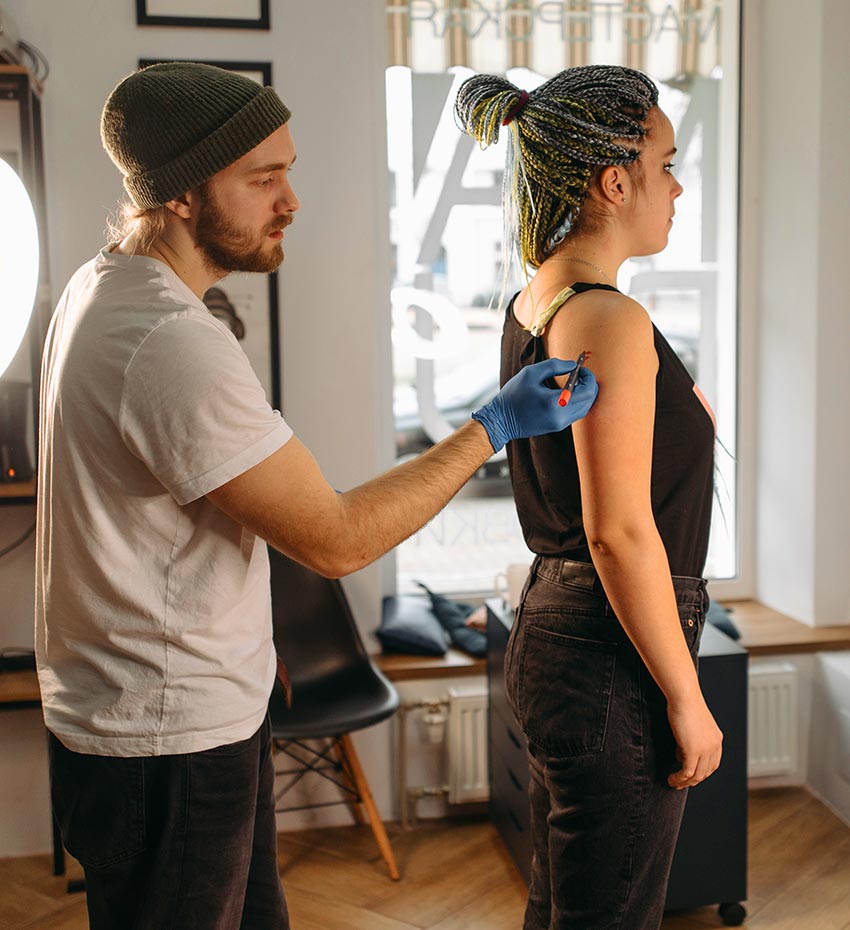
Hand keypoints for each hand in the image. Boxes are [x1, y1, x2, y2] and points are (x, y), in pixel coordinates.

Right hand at [472, 358, 597, 452]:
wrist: (501, 421)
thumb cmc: (513, 396)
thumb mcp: (530, 373)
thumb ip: (554, 366)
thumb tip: (573, 365)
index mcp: (554, 402)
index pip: (587, 391)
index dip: (588, 377)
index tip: (581, 368)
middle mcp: (561, 416)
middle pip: (589, 400)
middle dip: (589, 384)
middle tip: (580, 374)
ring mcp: (560, 424)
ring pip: (585, 408)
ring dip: (585, 394)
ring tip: (574, 382)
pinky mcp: (557, 427)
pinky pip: (576, 413)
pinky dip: (578, 402)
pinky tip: (569, 392)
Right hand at [666, 696, 722, 789]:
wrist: (684, 696)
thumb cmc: (685, 703)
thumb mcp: (694, 723)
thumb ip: (693, 738)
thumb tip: (681, 752)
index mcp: (717, 739)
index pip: (713, 763)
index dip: (701, 772)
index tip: (689, 775)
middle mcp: (714, 746)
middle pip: (705, 772)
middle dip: (693, 780)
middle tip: (680, 783)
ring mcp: (705, 750)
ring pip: (697, 775)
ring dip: (685, 782)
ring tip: (673, 783)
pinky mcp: (693, 751)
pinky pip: (687, 772)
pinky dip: (679, 778)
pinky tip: (672, 778)